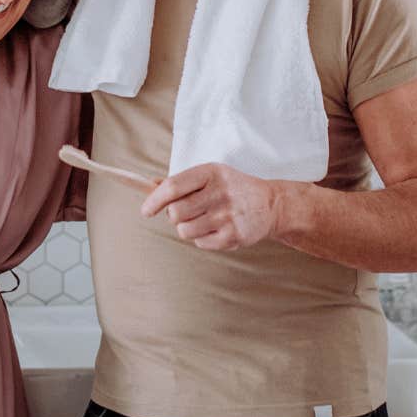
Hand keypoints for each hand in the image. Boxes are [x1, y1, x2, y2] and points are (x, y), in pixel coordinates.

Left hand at [139, 163, 281, 250]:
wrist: (271, 204)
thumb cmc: (233, 188)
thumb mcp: (211, 175)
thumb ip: (181, 182)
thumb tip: (149, 186)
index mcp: (211, 173)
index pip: (173, 187)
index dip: (154, 200)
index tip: (146, 210)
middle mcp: (219, 193)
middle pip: (175, 212)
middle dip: (174, 216)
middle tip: (186, 213)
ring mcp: (227, 216)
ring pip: (184, 231)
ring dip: (187, 228)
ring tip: (202, 221)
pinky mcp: (232, 236)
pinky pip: (199, 243)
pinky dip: (201, 239)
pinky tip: (215, 229)